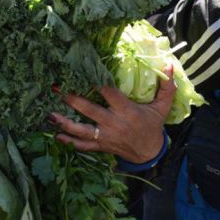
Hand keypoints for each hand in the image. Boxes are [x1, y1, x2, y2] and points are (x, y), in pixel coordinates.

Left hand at [50, 65, 175, 163]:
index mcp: (127, 111)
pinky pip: (82, 145)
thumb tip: (169, 66)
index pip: (110, 94)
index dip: (97, 84)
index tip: (84, 73)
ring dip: (64, 122)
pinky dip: (69, 141)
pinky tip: (56, 135)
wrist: (149, 154)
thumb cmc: (153, 126)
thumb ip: (166, 87)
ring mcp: (105, 136)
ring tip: (50, 114)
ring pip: (82, 130)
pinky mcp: (100, 146)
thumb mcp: (162, 107)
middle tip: (57, 89)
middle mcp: (114, 124)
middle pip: (90, 111)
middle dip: (73, 100)